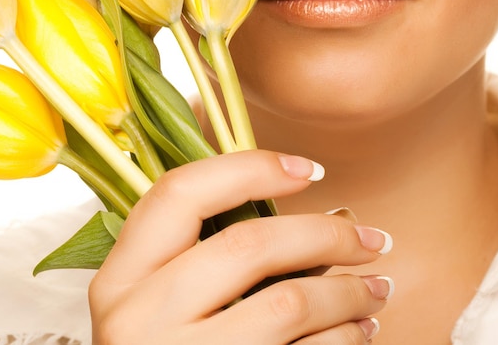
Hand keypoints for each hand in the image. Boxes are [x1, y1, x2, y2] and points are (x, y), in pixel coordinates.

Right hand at [89, 150, 391, 343]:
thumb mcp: (157, 299)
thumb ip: (200, 253)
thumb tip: (305, 205)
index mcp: (121, 277)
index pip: (179, 193)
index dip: (248, 169)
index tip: (308, 169)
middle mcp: (139, 319)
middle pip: (247, 245)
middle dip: (324, 234)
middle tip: (370, 238)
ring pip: (287, 302)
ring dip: (348, 291)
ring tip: (376, 286)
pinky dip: (344, 338)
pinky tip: (359, 330)